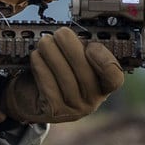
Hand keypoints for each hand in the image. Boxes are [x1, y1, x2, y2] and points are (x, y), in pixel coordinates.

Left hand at [2, 28, 124, 123]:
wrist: (29, 96)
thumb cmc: (55, 73)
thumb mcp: (72, 61)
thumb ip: (80, 50)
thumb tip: (74, 35)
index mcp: (103, 85)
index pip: (114, 77)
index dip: (105, 61)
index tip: (91, 46)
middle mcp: (92, 101)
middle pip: (85, 72)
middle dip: (71, 47)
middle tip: (60, 33)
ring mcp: (74, 109)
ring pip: (65, 77)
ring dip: (52, 54)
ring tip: (44, 41)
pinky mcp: (54, 110)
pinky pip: (49, 85)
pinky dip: (41, 67)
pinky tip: (36, 57)